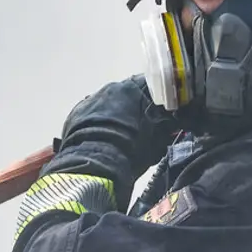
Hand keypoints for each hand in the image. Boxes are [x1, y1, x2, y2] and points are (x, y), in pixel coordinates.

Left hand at [46, 76, 179, 208]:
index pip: (154, 86)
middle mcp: (111, 87)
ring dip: (117, 115)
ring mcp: (91, 100)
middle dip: (136, 107)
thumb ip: (168, 125)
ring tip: (121, 135)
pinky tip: (103, 139)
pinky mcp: (75, 114)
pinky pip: (93, 115)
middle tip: (143, 126)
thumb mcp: (158, 139)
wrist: (95, 164)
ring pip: (109, 104)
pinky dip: (100, 123)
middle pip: (128, 94)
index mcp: (133, 88)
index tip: (165, 113)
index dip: (161, 101)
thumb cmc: (132, 150)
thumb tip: (176, 120)